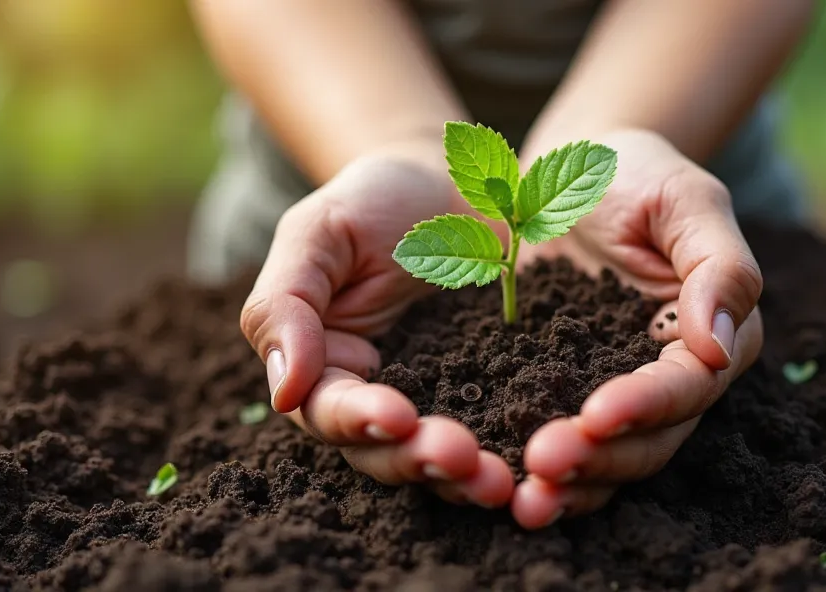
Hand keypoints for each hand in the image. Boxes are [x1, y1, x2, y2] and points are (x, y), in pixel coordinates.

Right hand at [240, 145, 512, 507]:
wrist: (454, 186)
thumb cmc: (372, 203)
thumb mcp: (317, 233)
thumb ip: (284, 305)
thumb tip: (282, 391)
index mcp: (327, 368)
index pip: (328, 412)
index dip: (358, 421)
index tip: (396, 416)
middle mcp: (382, 398)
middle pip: (387, 451)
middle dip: (419, 459)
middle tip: (458, 457)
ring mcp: (443, 399)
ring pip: (444, 456)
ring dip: (467, 476)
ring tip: (499, 481)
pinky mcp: (498, 393)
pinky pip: (503, 432)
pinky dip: (516, 454)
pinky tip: (542, 465)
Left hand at [510, 129, 764, 527]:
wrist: (564, 175)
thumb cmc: (634, 172)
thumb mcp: (683, 199)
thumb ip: (717, 266)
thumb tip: (721, 344)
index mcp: (713, 334)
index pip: (688, 385)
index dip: (647, 405)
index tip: (597, 414)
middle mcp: (671, 378)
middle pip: (649, 441)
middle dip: (600, 458)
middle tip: (543, 465)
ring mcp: (614, 392)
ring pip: (607, 459)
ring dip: (570, 484)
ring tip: (524, 500)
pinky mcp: (563, 395)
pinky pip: (560, 443)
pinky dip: (536, 472)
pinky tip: (501, 487)